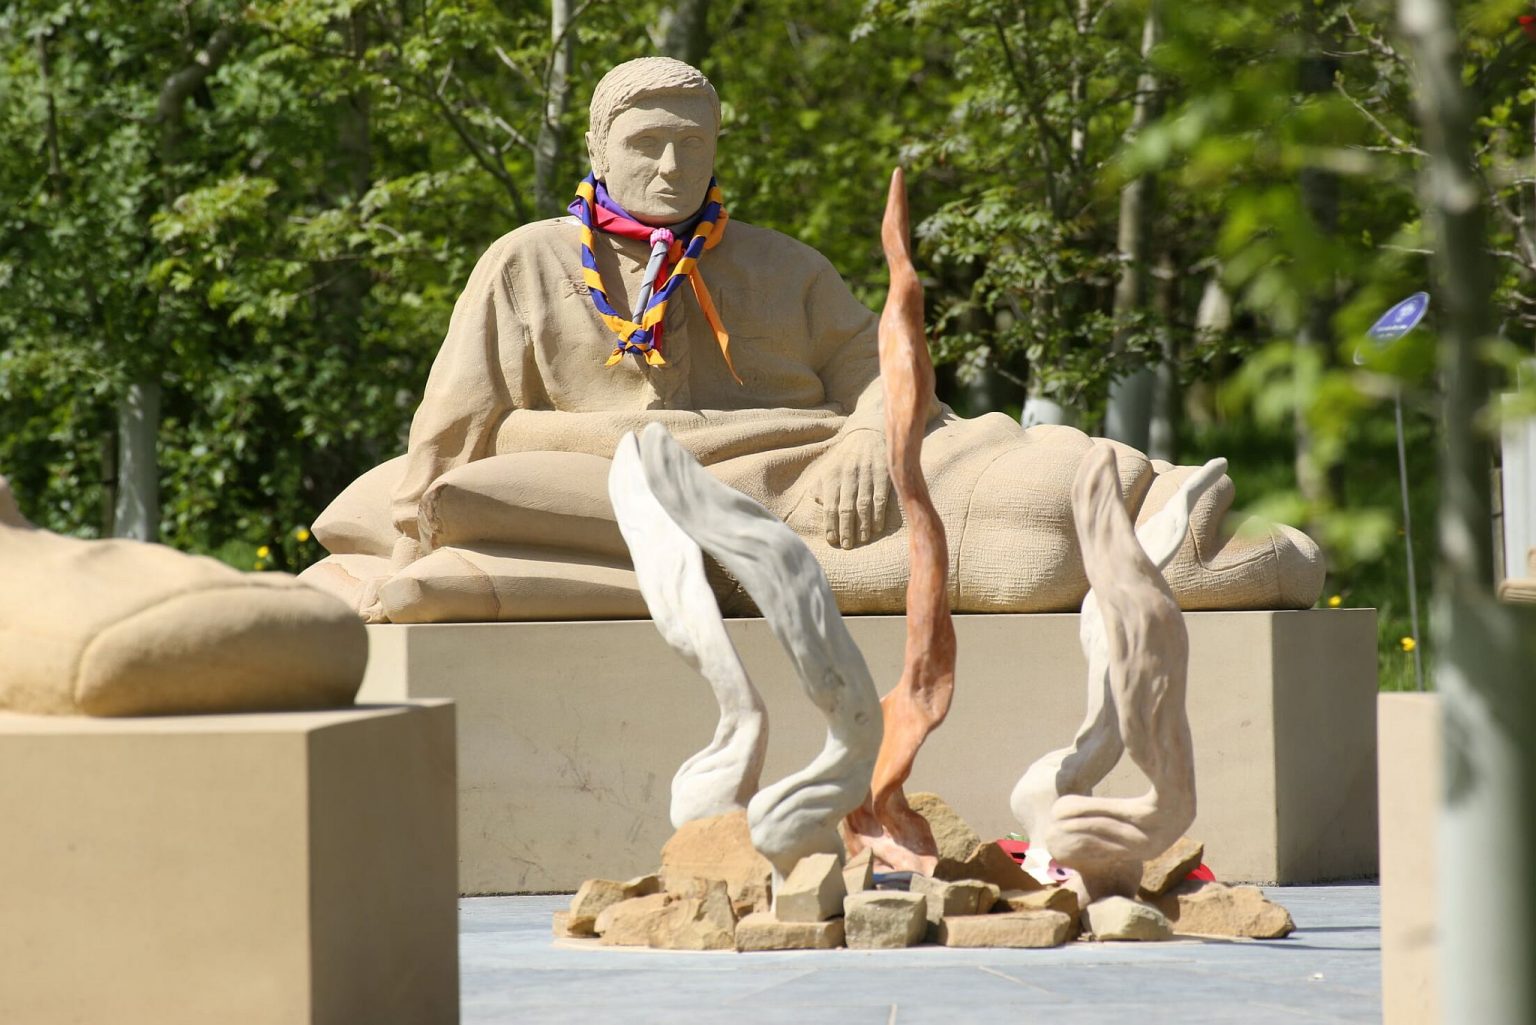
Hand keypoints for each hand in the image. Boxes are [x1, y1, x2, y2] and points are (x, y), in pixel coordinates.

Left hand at [813, 429, 890, 549]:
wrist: (867, 434)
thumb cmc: (844, 457)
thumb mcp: (827, 468)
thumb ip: (820, 486)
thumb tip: (817, 504)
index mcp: (832, 476)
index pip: (830, 506)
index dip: (830, 525)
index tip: (832, 540)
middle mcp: (848, 476)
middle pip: (846, 508)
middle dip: (846, 529)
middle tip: (847, 545)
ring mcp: (866, 475)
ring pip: (863, 505)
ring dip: (863, 525)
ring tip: (862, 539)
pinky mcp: (883, 474)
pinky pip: (880, 497)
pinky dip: (879, 513)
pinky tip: (877, 527)